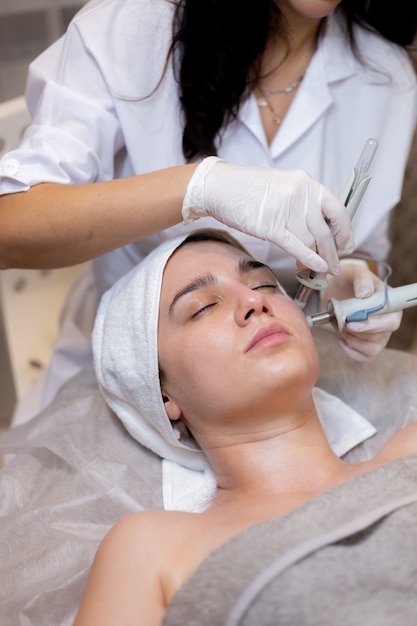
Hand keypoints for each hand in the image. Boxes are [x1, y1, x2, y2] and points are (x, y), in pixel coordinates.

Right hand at [182, 157, 353, 274]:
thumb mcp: (283, 187)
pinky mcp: (270, 226)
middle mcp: (300, 194)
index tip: (346, 245)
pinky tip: (315, 268)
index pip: (337, 210)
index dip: (345, 231)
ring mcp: (285, 210)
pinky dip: (309, 260)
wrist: (218, 186)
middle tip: (335, 265)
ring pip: (311, 242)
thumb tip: (319, 232)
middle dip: (333, 253)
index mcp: (306, 182)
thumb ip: (303, 205)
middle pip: (325, 231)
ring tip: (319, 269)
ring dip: (318, 259)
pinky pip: (296, 247)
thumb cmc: (247, 189)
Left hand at [320, 258, 401, 360]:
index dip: (373, 326)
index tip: (351, 323)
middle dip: (356, 332)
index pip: (391, 322)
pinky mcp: (369, 343)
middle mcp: (388, 322)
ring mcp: (380, 334)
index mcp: (391, 305)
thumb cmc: (349, 279)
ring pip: (372, 349)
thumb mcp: (354, 272)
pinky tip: (341, 339)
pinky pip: (365, 357)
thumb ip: (361, 279)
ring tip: (341, 328)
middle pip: (379, 337)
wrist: (338, 288)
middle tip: (341, 322)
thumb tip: (365, 293)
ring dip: (352, 341)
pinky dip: (351, 351)